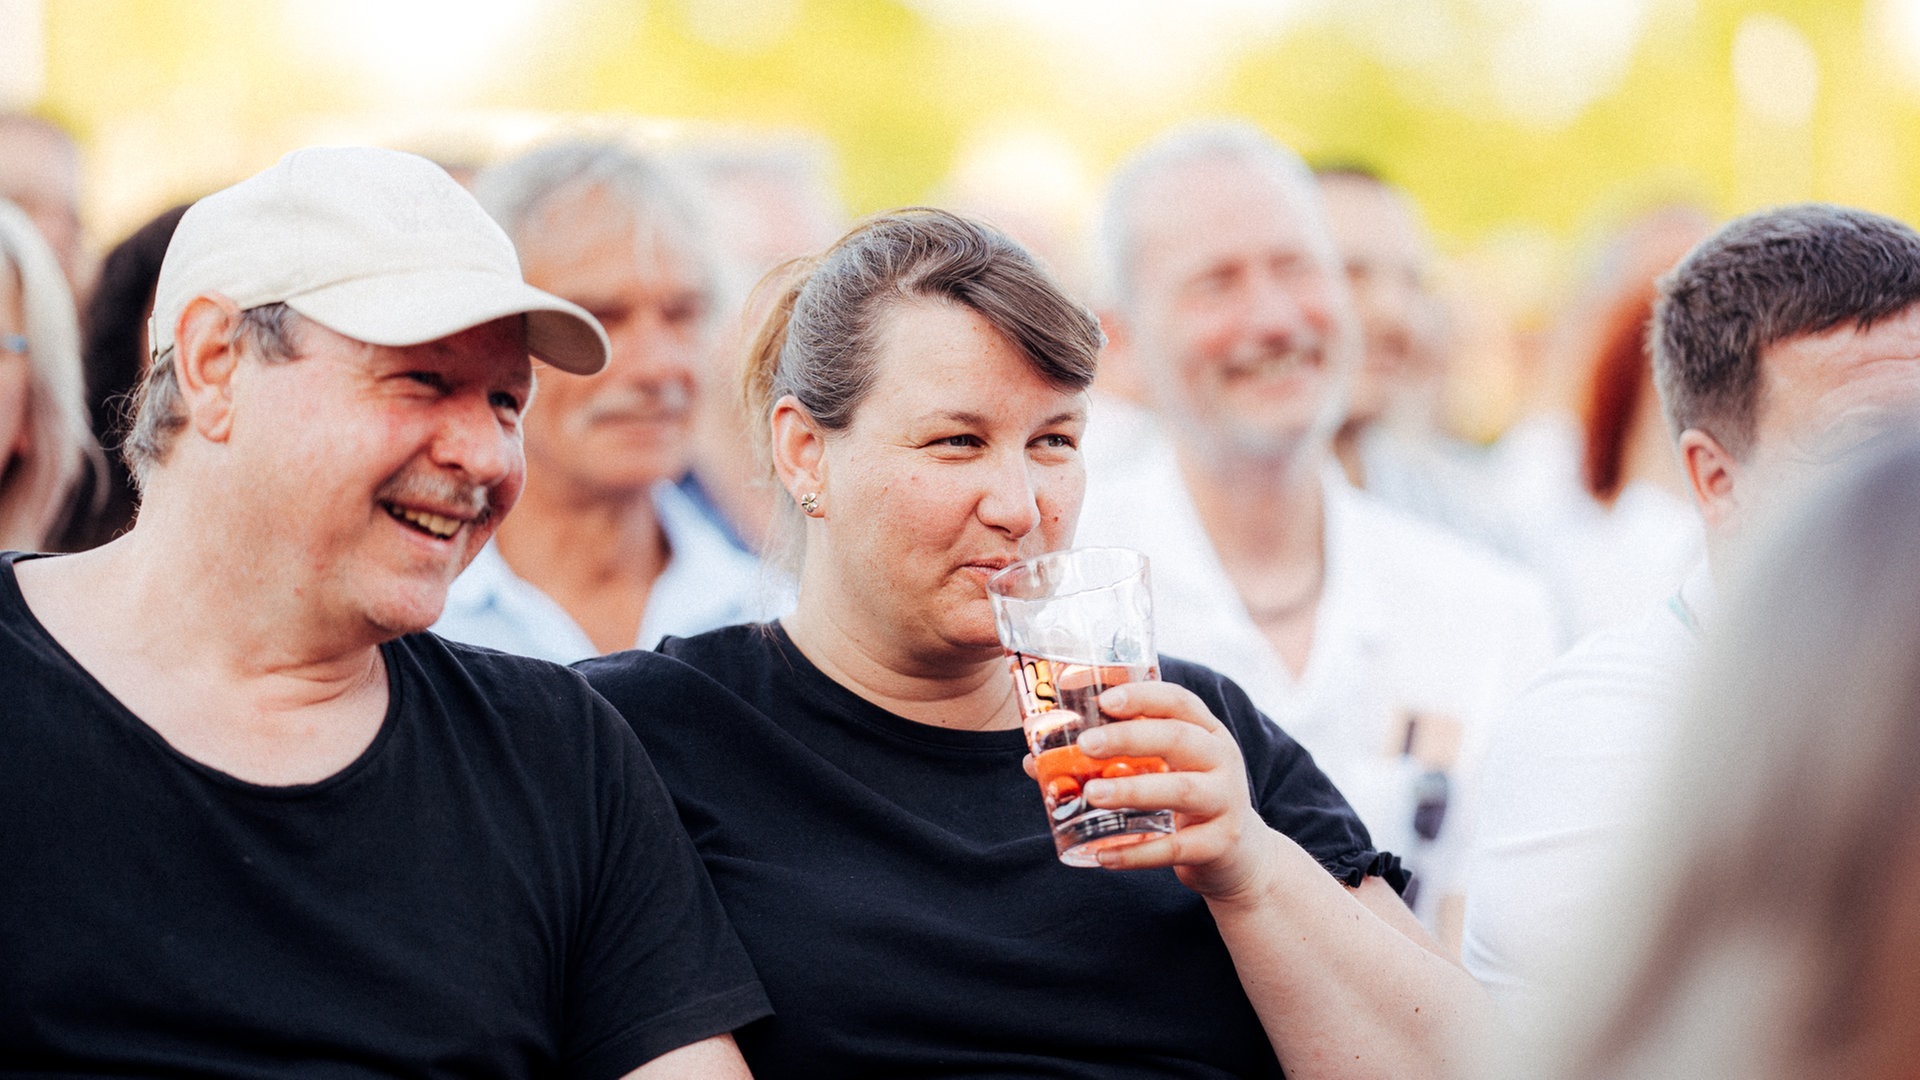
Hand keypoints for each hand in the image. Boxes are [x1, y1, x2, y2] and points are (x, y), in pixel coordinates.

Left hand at [1068, 681, 1280, 900]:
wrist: (1238, 856)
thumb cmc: (1184, 800)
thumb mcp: (1162, 770)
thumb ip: (1111, 760)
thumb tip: (1035, 761)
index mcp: (1206, 731)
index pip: (1178, 700)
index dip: (1141, 695)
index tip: (1102, 698)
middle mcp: (1222, 759)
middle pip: (1179, 738)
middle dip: (1130, 737)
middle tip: (1085, 745)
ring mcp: (1226, 802)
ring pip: (1181, 790)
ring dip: (1132, 790)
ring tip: (1091, 794)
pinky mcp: (1221, 844)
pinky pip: (1177, 848)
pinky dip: (1138, 854)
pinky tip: (1104, 856)